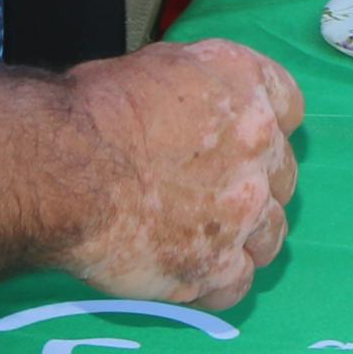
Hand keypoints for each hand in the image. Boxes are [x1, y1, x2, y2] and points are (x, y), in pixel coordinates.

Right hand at [57, 37, 300, 309]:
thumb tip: (197, 111)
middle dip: (255, 185)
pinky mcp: (215, 266)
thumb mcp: (158, 67)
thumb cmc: (91, 110)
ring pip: (271, 234)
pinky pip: (238, 286)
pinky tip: (189, 276)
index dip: (266, 127)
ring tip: (206, 241)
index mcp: (247, 87)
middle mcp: (259, 146)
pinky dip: (216, 284)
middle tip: (213, 195)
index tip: (243, 142)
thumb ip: (198, 89)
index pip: (290, 107)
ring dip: (246, 237)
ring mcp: (243, 211)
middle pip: (282, 175)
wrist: (63, 167)